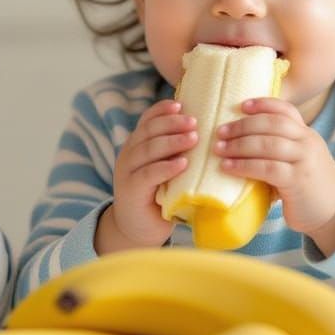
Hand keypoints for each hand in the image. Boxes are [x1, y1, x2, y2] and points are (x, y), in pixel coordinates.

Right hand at [96, 99, 197, 253]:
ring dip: (172, 141)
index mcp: (137, 145)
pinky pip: (148, 174)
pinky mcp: (131, 190)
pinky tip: (182, 164)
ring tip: (193, 138)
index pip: (147, 120)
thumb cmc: (158, 196)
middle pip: (148, 130)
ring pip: (148, 149)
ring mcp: (127, 171)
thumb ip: (176, 153)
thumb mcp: (165, 170)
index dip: (162, 110)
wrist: (137, 229)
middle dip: (172, 123)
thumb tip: (207, 134)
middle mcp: (129, 154)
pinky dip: (166, 167)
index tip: (182, 105)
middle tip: (195, 122)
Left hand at [215, 97, 334, 255]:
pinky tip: (228, 167)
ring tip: (219, 149)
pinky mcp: (298, 181)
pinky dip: (244, 165)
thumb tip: (239, 139)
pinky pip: (267, 168)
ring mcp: (304, 160)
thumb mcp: (299, 159)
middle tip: (219, 132)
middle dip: (242, 125)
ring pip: (267, 144)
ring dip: (238, 145)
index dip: (263, 104)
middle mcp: (308, 142)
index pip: (286, 110)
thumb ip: (280, 147)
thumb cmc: (308, 185)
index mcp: (307, 133)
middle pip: (271, 124)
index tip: (241, 105)